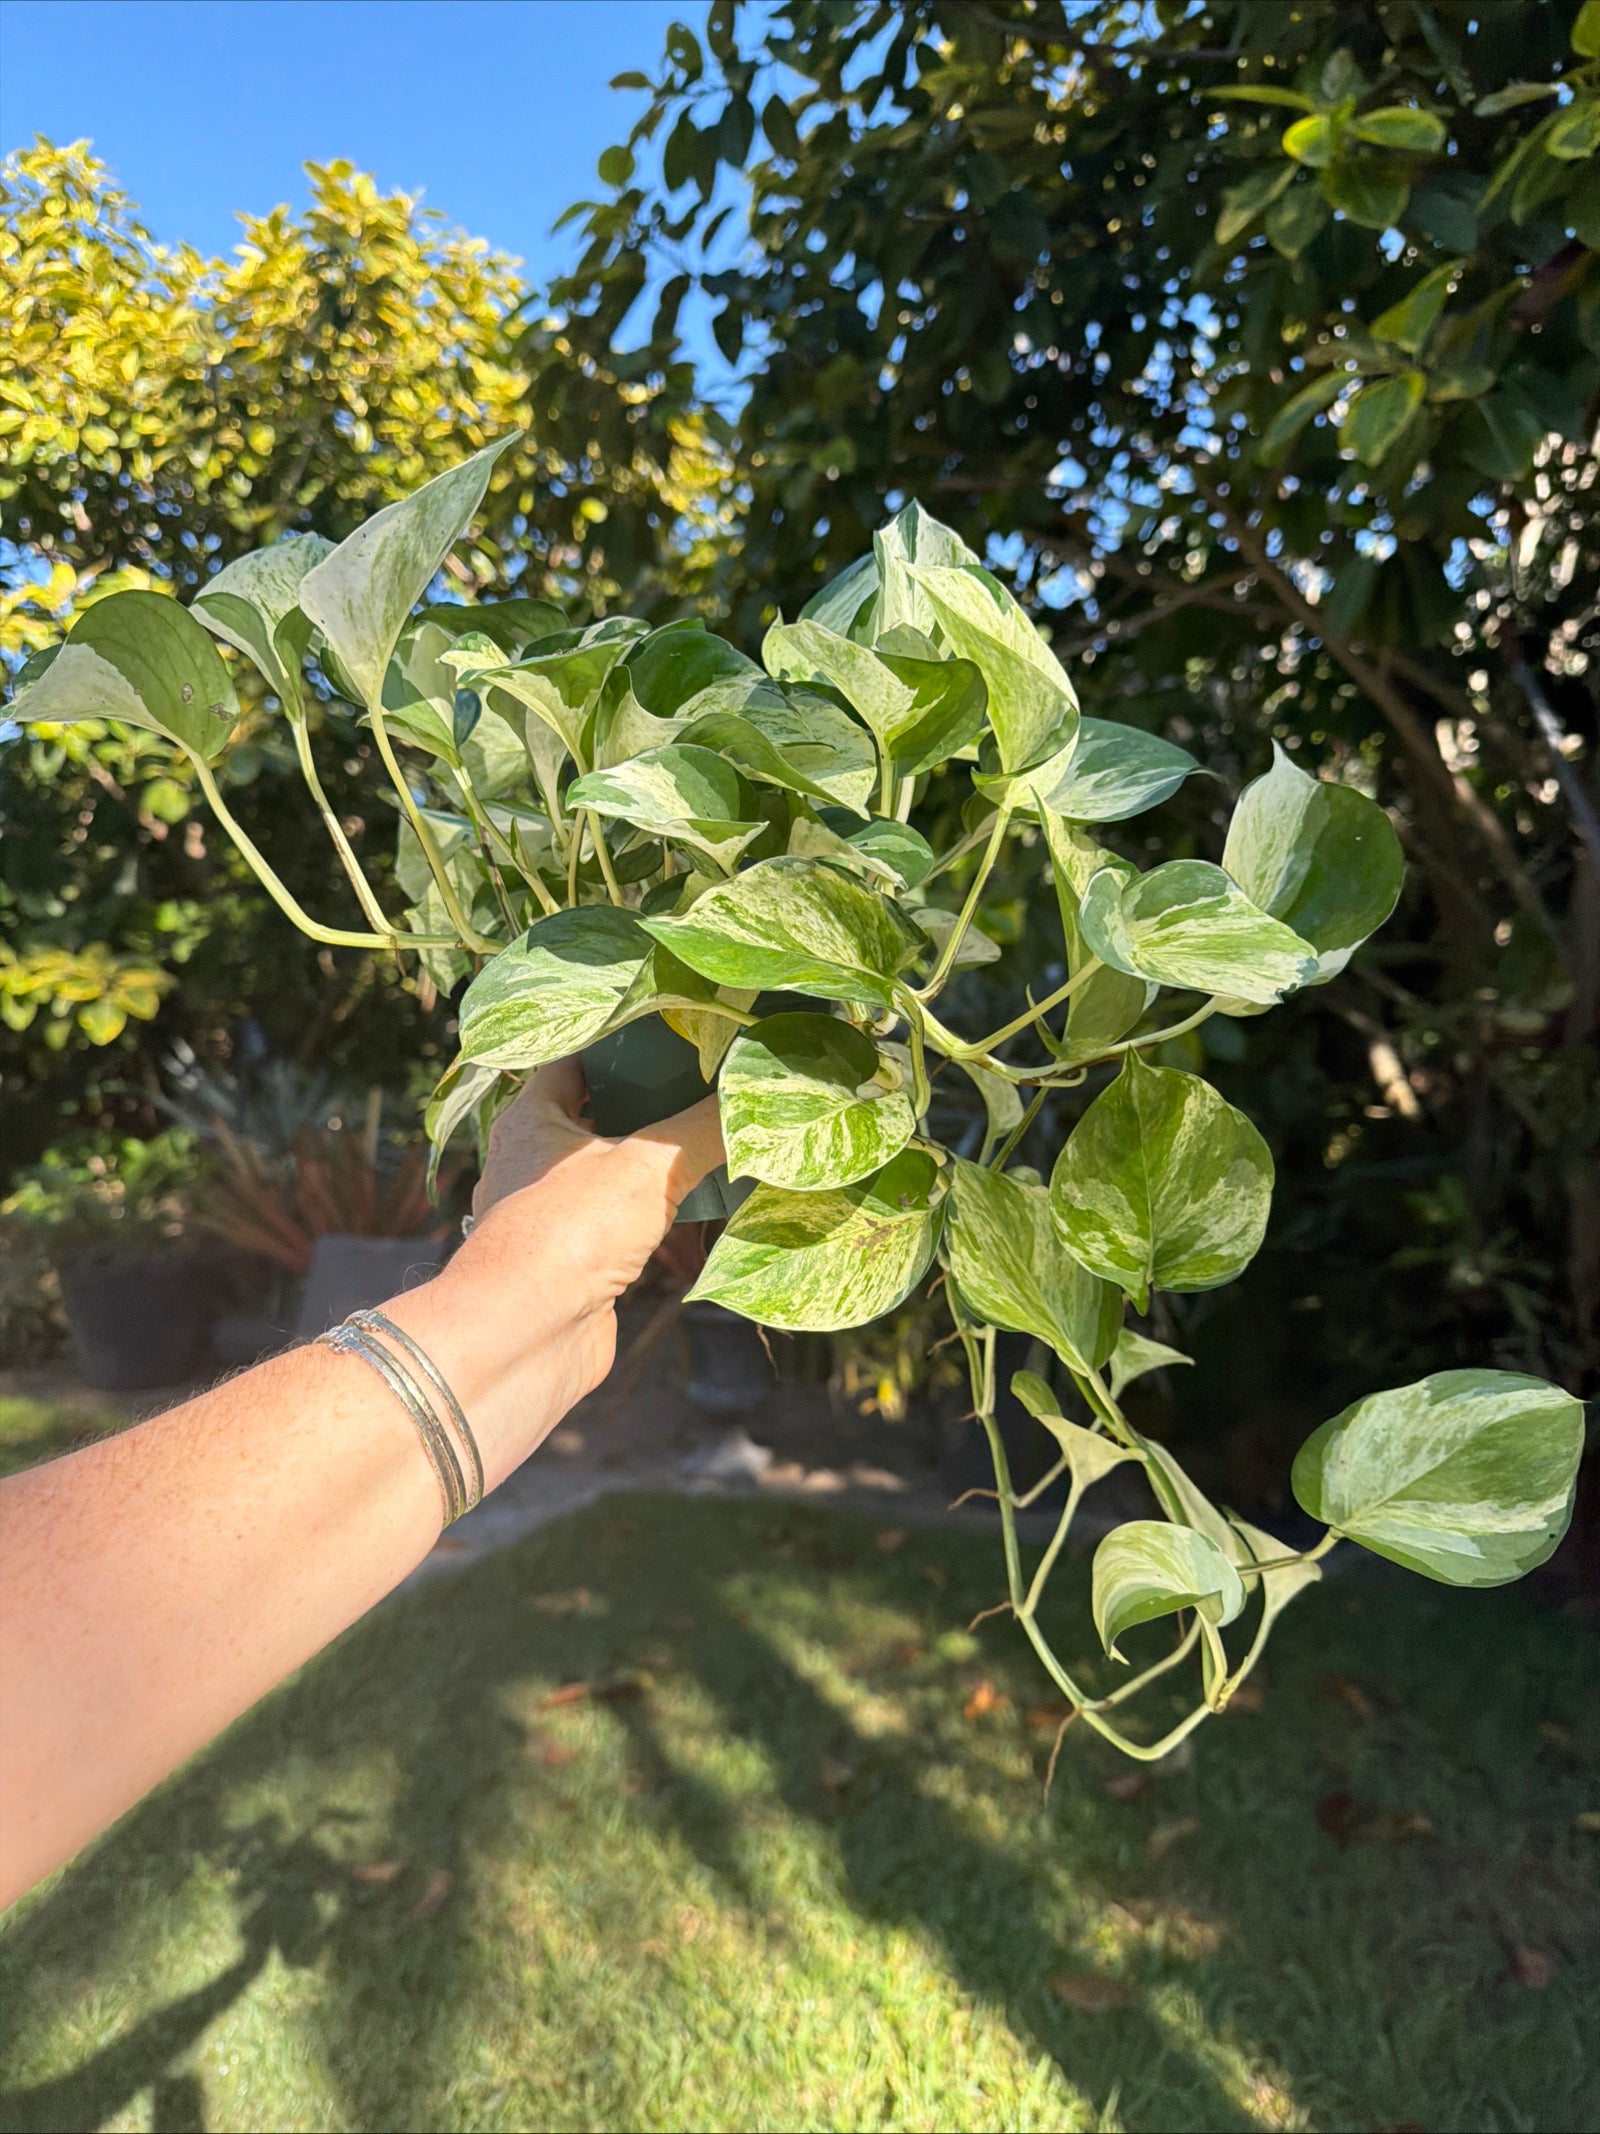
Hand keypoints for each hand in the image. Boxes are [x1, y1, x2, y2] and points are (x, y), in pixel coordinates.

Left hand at [387, 1061, 722, 1489]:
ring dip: (652, 1162)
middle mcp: (532, 1160)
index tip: (673, 1031)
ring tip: (710, 1137)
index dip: (621, 1042)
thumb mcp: (647, 1167)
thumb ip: (703, 1128)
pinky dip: (653, 1212)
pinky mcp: (573, 1261)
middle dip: (647, 1102)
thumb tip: (760, 1098)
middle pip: (594, 1114)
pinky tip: (696, 1206)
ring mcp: (551, 1213)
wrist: (527, 1338)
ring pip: (608, 1172)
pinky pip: (619, 1221)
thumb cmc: (569, 1232)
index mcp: (532, 1118)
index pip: (574, 1057)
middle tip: (705, 1081)